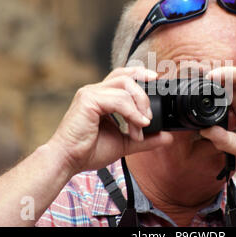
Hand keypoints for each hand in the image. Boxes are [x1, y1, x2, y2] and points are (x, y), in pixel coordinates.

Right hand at [47, 67, 173, 174]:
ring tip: (142, 126)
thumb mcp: (124, 143)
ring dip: (139, 107)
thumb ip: (145, 139)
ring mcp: (90, 93)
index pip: (123, 76)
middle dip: (144, 93)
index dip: (140, 75)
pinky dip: (132, 112)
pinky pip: (119, 99)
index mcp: (101, 97)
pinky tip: (138, 125)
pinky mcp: (88, 100)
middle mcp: (95, 91)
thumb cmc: (88, 151)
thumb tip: (167, 137)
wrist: (68, 161)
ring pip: (125, 86)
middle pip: (126, 76)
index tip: (156, 81)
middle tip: (149, 117)